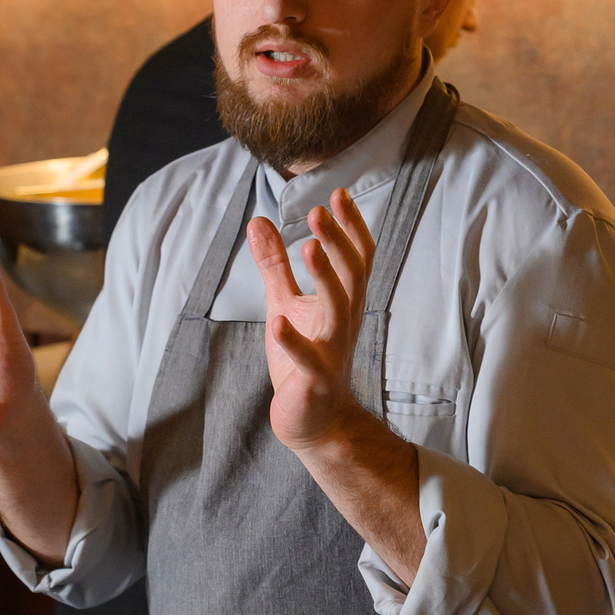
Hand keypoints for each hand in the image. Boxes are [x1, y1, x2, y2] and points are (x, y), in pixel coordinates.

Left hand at [247, 188, 374, 451]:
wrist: (315, 421)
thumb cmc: (302, 358)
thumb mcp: (284, 303)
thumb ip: (274, 264)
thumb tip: (258, 221)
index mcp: (343, 302)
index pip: (356, 258)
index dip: (350, 226)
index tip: (337, 193)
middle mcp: (344, 321)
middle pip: (352, 276)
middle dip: (338, 242)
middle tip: (319, 210)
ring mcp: (332, 351)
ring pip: (338, 310)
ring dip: (326, 279)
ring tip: (310, 248)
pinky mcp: (314, 380)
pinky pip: (307, 359)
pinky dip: (293, 341)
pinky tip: (277, 323)